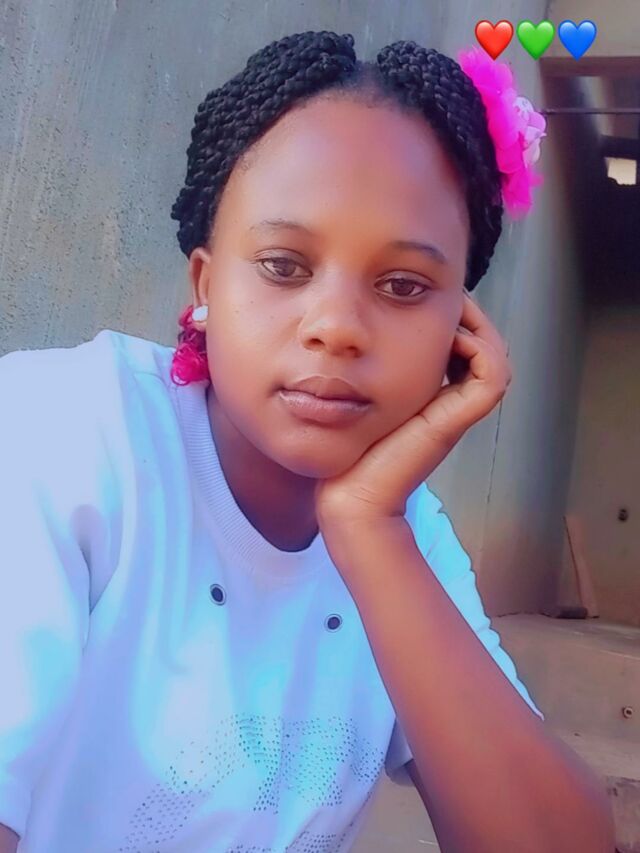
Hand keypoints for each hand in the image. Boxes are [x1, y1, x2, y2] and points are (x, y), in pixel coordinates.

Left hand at [315, 291, 512, 528]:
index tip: (430, 297)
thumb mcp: (360, 399)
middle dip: (470, 315)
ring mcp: (457, 412)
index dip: (457, 318)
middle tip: (446, 296)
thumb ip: (367, 373)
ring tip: (450, 312)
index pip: (467, 348)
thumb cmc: (347, 448)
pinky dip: (481, 348)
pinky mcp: (455, 421)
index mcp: (433, 397)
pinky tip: (449, 338)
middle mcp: (450, 403)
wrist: (350, 495)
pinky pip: (493, 376)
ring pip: (497, 357)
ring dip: (479, 326)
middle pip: (487, 349)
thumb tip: (353, 337)